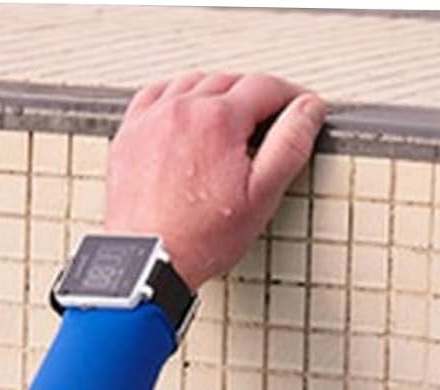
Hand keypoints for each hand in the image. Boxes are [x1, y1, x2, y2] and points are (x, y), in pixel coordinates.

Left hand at [104, 71, 325, 288]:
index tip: (302, 107)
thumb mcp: (261, 196)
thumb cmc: (201, 237)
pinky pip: (158, 94)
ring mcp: (153, 116)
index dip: (292, 95)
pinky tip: (189, 115)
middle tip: (272, 121)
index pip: (265, 86)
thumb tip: (308, 110)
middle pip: (230, 81)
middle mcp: (182, 107)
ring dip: (219, 93)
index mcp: (218, 119)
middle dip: (256, 97)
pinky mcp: (132, 130)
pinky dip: (179, 97)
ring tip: (233, 121)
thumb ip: (289, 146)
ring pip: (194, 83)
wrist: (149, 258)